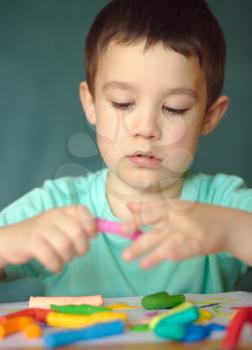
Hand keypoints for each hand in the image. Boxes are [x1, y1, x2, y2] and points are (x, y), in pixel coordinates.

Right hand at [0, 205, 96, 272]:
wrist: (11, 240)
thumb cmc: (42, 234)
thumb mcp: (60, 226)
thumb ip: (79, 226)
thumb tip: (99, 229)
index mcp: (62, 211)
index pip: (82, 211)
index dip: (91, 225)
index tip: (91, 236)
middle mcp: (53, 216)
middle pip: (78, 232)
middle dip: (82, 247)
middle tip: (78, 253)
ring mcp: (41, 229)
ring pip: (65, 246)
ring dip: (68, 258)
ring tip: (63, 259)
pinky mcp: (31, 243)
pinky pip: (51, 257)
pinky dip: (56, 265)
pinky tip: (55, 266)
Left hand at [121, 200, 236, 268]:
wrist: (226, 225)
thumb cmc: (197, 216)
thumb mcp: (176, 207)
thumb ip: (152, 207)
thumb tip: (130, 206)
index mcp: (171, 206)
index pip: (150, 210)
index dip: (135, 219)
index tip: (122, 229)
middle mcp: (177, 216)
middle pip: (155, 227)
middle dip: (139, 239)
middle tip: (124, 250)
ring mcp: (186, 231)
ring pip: (164, 242)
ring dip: (149, 253)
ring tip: (137, 262)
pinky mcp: (196, 244)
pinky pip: (179, 251)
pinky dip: (168, 255)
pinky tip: (155, 261)